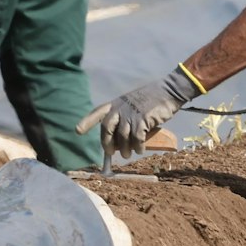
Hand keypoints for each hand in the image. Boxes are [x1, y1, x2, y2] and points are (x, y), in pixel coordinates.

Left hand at [77, 65, 201, 160]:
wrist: (169, 91)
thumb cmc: (152, 99)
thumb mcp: (133, 104)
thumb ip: (125, 117)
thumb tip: (120, 141)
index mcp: (116, 103)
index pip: (97, 112)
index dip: (87, 122)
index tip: (77, 131)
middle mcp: (120, 108)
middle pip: (107, 128)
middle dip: (107, 143)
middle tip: (110, 152)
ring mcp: (131, 114)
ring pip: (122, 137)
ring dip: (124, 148)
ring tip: (128, 154)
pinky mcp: (142, 120)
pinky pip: (137, 138)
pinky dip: (138, 146)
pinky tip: (140, 150)